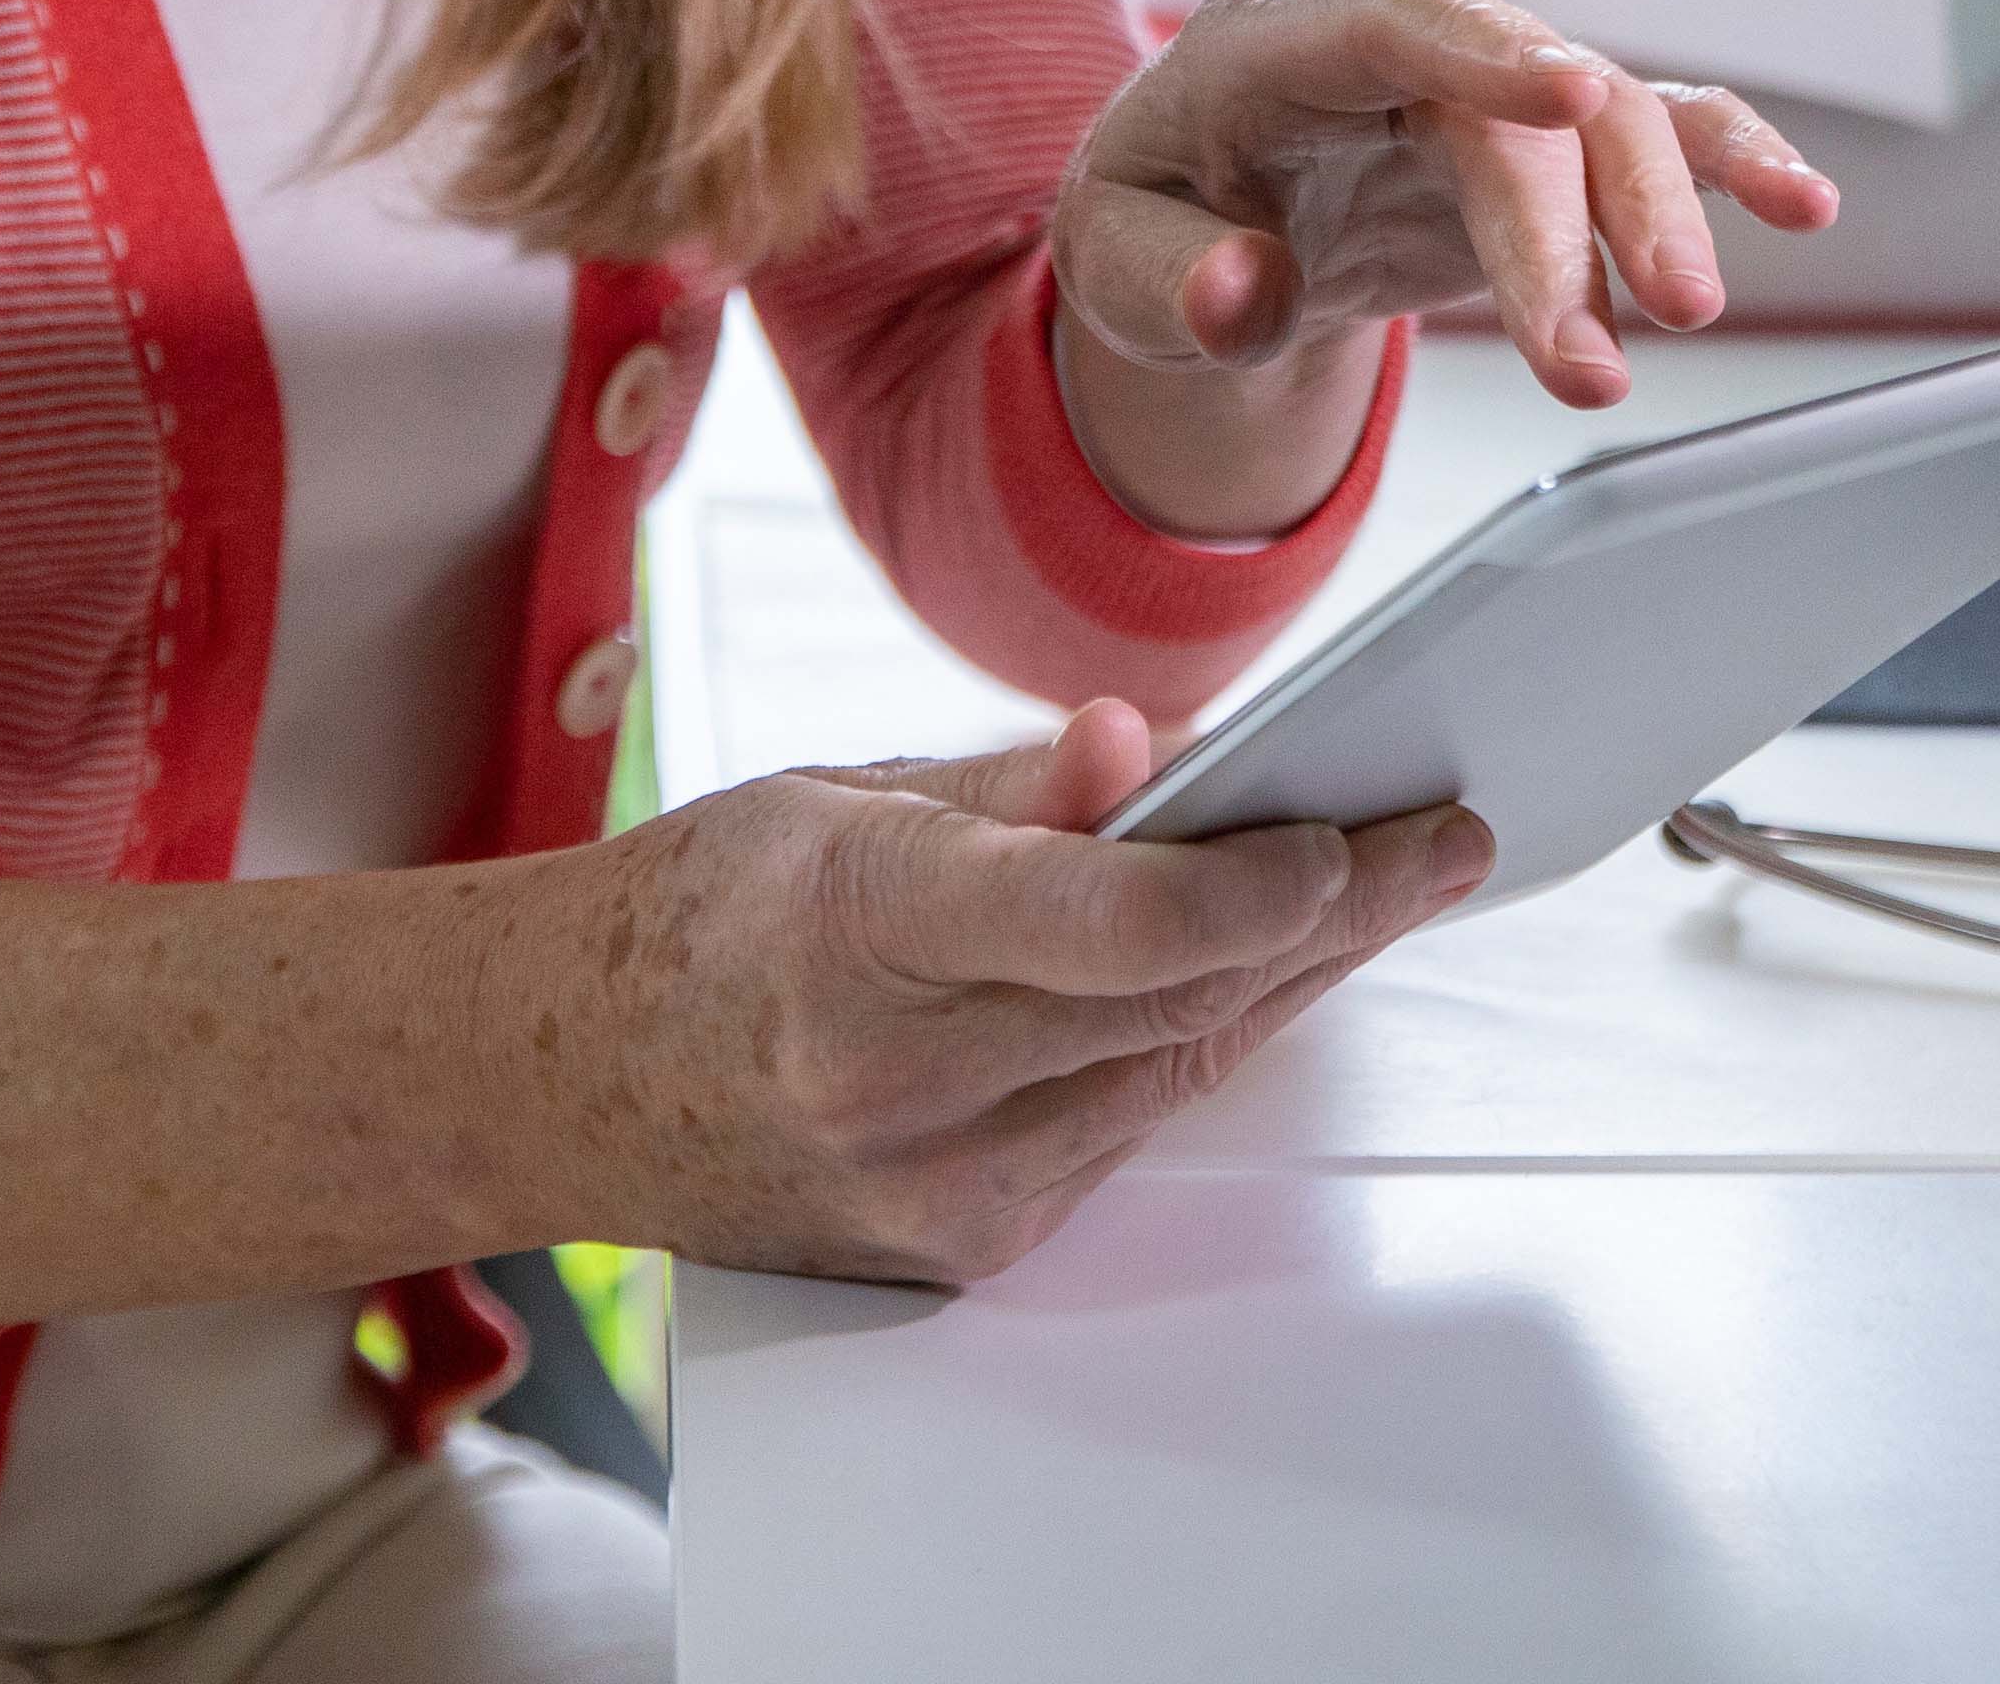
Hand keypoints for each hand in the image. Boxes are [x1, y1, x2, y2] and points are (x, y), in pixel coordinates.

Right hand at [534, 703, 1484, 1283]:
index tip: (1350, 836)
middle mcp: (899, 1079)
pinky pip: (1125, 1130)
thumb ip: (1014, 789)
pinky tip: (1266, 974)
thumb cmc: (699, 913)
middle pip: (1176, 998)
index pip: (1103, 924)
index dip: (1251, 888)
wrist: (556, 1078)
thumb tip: (1157, 751)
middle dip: (1334, 916)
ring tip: (1391, 887)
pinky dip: (1198, 1043)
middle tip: (1444, 841)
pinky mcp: (960, 1247)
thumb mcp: (839, 794)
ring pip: (1175, 1068)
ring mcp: (931, 1185)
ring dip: (1294, 978)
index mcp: (862, 929)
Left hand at [1056, 0, 1842, 411]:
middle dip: (1568, 230)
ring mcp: (1484, 77)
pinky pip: (1651, 127)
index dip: (1485, 52)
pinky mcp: (1547, 135)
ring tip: (1688, 319)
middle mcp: (1398, 34)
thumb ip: (1166, 282)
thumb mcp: (1108, 264)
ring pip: (1601, 118)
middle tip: (1595, 370)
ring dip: (1655, 217)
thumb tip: (1242, 293)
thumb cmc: (1154, 220)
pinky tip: (1802, 202)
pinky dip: (1726, 160)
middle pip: (1512, 105)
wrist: (1202, 215)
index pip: (1390, 19)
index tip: (1570, 95)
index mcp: (1274, 39)